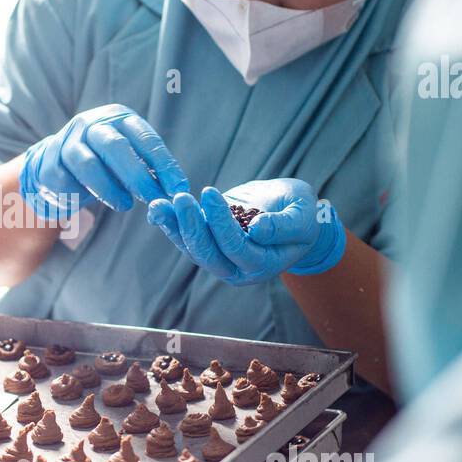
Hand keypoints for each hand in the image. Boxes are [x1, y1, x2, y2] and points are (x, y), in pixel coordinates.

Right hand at [19, 104, 189, 217]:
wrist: (54, 166)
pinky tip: (91, 204)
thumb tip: (177, 190)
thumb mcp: (127, 157)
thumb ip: (148, 168)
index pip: (144, 138)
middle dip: (138, 175)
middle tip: (153, 199)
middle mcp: (90, 123)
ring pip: (88, 164)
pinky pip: (66, 181)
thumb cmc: (102, 163)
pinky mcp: (48, 163)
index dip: (164, 164)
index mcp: (116, 117)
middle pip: (115, 146)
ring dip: (109, 188)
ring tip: (125, 206)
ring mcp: (66, 141)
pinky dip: (82, 195)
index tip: (179, 188)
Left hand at [147, 179, 345, 284]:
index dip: (222, 223)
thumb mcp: (302, 214)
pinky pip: (186, 238)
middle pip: (209, 254)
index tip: (211, 193)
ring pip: (192, 248)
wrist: (289, 212)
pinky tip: (158, 209)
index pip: (237, 247)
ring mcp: (220, 259)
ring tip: (159, 204)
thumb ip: (285, 225)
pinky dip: (171, 224)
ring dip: (174, 227)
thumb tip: (258, 229)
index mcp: (263, 264)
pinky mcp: (208, 245)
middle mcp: (237, 269)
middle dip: (192, 227)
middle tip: (181, 198)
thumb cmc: (301, 213)